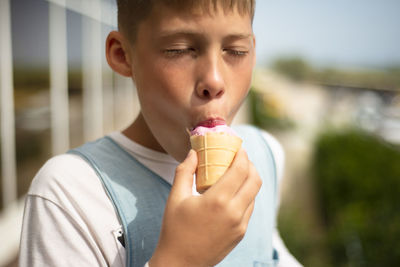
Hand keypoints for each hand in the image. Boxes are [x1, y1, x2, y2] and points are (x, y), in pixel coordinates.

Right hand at [149, 148, 261, 266]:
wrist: (180, 264)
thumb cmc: (174, 230)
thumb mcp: (175, 198)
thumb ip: (185, 172)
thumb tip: (193, 152)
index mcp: (217, 201)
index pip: (240, 170)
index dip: (242, 155)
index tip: (239, 147)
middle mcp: (234, 212)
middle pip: (254, 180)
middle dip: (250, 165)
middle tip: (240, 158)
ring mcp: (240, 225)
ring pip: (254, 195)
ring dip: (249, 180)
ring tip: (237, 174)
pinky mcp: (241, 234)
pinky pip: (249, 208)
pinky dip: (246, 195)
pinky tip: (233, 193)